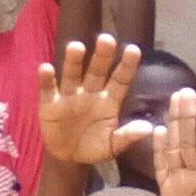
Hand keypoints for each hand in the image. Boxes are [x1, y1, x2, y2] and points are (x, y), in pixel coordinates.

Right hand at [38, 35, 153, 165]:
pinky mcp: (50, 103)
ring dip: (73, 61)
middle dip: (102, 56)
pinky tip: (46, 68)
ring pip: (72, 74)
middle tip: (107, 38)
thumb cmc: (95, 146)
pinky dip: (46, 79)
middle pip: (97, 71)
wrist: (69, 157)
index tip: (134, 49)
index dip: (126, 66)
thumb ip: (128, 136)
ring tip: (76, 46)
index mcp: (109, 100)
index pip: (120, 80)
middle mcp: (90, 93)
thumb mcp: (113, 145)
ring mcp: (69, 96)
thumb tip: (149, 128)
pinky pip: (48, 89)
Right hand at [152, 89, 195, 195]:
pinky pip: (162, 168)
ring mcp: (183, 181)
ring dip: (174, 126)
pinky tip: (157, 132)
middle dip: (189, 118)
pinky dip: (159, 151)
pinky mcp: (169, 192)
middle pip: (191, 141)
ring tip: (173, 104)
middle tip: (186, 93)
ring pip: (177, 149)